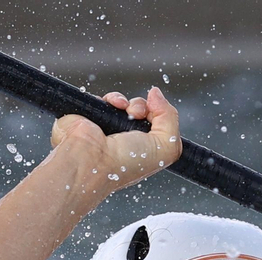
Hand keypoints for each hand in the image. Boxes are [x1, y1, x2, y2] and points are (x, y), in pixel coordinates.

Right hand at [50, 87, 181, 199]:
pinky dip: (113, 99)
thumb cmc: (125, 163)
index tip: (156, 116)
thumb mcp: (167, 147)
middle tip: (138, 115)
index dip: (160, 116)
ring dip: (128, 102)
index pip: (159, 126)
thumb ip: (171, 118)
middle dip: (143, 107)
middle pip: (143, 112)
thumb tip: (156, 94)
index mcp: (144, 152)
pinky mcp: (94, 118)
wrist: (90, 159)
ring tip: (125, 111)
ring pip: (125, 104)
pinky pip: (107, 100)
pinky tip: (114, 105)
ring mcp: (110, 130)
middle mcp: (127, 142)